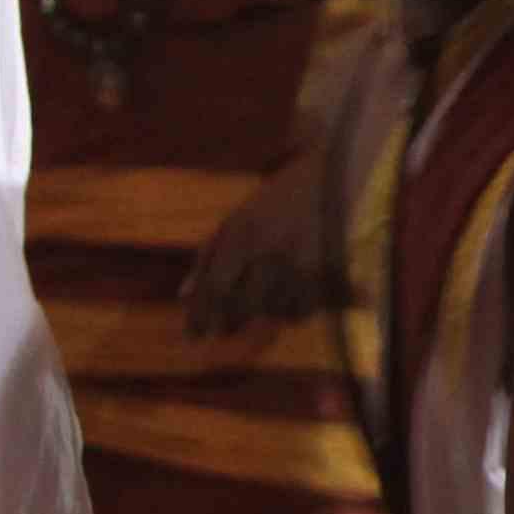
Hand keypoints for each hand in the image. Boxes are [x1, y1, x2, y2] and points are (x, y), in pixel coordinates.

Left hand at [181, 160, 337, 336]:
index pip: (215, 288)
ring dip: (263, 316)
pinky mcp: (328, 271)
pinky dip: (293, 313)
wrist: (330, 178)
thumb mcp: (234, 220)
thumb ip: (207, 256)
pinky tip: (289, 301)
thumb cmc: (276, 200)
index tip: (193, 334)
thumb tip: (184, 296)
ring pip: (274, 312)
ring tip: (260, 306)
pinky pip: (304, 310)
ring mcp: (301, 263)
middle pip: (243, 307)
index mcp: (241, 235)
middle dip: (230, 324)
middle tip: (224, 330)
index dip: (201, 316)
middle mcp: (269, 251)